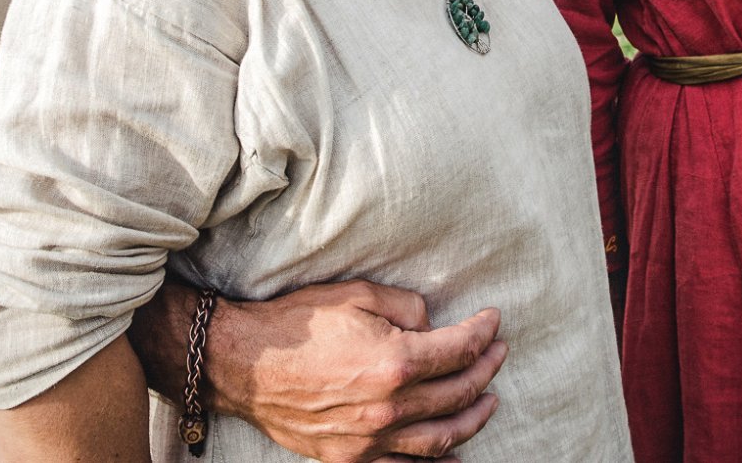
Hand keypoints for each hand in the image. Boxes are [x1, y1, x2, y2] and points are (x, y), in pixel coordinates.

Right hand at [207, 280, 505, 462]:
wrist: (245, 364)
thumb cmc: (299, 324)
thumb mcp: (358, 295)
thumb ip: (407, 307)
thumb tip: (432, 326)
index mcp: (395, 362)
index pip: (459, 350)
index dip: (484, 332)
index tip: (493, 321)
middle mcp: (389, 407)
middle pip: (458, 393)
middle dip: (486, 370)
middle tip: (497, 353)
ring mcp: (371, 439)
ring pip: (442, 438)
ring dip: (473, 418)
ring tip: (489, 402)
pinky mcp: (351, 458)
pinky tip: (455, 454)